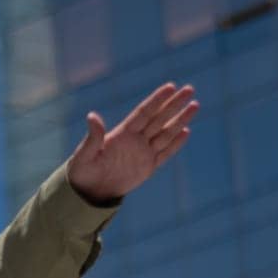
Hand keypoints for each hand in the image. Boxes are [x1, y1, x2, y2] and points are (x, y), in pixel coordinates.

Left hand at [67, 82, 198, 204]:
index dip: (157, 100)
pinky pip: (165, 154)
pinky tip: (186, 131)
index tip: (171, 86)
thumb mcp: (84, 155)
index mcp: (122, 134)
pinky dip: (175, 144)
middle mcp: (135, 140)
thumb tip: (92, 115)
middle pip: (159, 118)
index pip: (144, 113)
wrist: (88, 192)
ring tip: (195, 105)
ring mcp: (143, 153)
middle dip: (174, 104)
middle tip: (190, 89)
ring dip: (180, 120)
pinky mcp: (147, 167)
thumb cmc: (82, 171)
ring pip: (166, 133)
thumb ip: (93, 137)